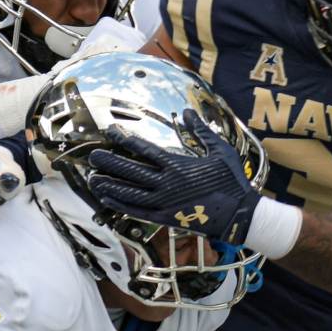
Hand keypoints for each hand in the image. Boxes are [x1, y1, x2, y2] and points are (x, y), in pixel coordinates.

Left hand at [87, 123, 258, 242]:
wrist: (239, 214)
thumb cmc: (231, 180)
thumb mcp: (219, 150)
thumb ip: (200, 131)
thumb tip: (188, 111)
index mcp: (178, 165)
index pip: (144, 149)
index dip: (125, 139)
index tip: (111, 132)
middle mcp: (166, 183)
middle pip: (131, 171)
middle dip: (110, 163)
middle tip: (92, 157)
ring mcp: (164, 203)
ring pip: (129, 193)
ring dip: (110, 185)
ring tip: (93, 179)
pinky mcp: (165, 219)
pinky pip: (137, 212)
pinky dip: (121, 206)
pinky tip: (107, 200)